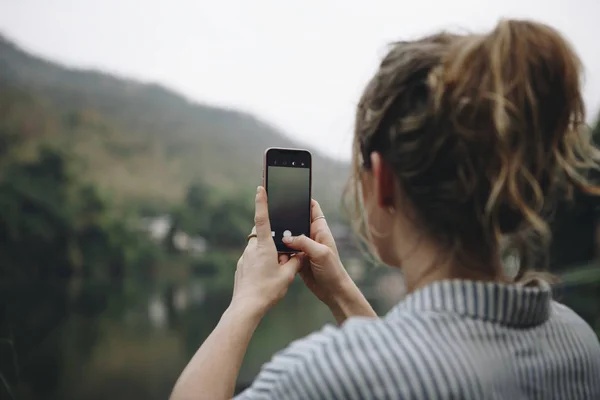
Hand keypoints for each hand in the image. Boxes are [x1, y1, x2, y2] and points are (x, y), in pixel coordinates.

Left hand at [232, 187, 301, 315]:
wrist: (246, 307)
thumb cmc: (268, 291)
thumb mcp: (288, 276)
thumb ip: (295, 261)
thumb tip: (298, 254)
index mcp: (264, 246)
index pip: (262, 219)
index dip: (262, 202)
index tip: (260, 188)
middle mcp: (251, 249)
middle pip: (265, 238)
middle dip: (275, 246)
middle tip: (282, 262)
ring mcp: (244, 258)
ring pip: (259, 251)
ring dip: (269, 257)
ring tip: (274, 276)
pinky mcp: (241, 267)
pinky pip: (253, 261)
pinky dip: (261, 266)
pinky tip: (265, 281)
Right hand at [281, 200, 351, 305]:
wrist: (332, 291)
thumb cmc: (332, 270)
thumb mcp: (320, 253)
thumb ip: (303, 242)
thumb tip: (286, 237)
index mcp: (320, 230)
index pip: (313, 208)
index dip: (304, 199)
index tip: (292, 192)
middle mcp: (312, 236)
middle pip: (297, 221)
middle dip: (287, 217)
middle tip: (273, 211)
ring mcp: (304, 247)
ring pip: (290, 236)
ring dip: (282, 235)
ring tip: (270, 230)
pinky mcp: (298, 258)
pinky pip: (286, 250)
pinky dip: (280, 249)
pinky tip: (272, 248)